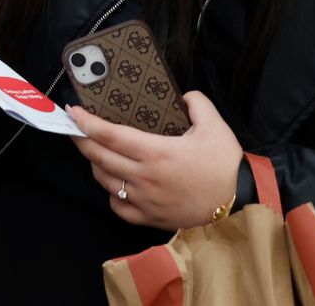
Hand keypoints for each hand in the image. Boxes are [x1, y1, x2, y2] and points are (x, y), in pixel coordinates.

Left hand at [70, 91, 242, 229]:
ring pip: (105, 181)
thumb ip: (196, 103)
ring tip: (95, 150)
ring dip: (95, 164)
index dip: (87, 123)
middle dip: (80, 140)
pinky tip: (115, 183)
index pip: (110, 136)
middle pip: (99, 157)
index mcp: (156, 153)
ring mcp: (146, 201)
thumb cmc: (225, 165)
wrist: (240, 204)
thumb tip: (182, 95)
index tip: (74, 112)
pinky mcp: (151, 218)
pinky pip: (119, 208)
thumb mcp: (215, 125)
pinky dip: (111, 194)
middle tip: (74, 127)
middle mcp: (146, 177)